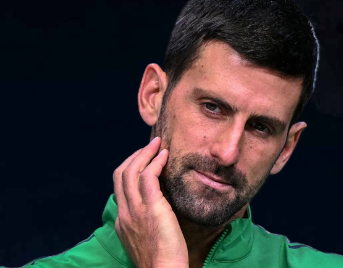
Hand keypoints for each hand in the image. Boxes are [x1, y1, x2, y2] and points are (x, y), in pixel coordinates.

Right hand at [113, 137, 187, 267]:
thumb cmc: (163, 260)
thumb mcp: (149, 238)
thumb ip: (148, 222)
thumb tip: (160, 208)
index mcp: (122, 222)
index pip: (119, 188)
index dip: (130, 169)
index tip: (144, 160)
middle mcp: (125, 214)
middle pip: (120, 175)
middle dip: (134, 156)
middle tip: (150, 146)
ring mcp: (135, 210)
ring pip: (131, 171)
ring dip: (144, 153)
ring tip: (157, 144)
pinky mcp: (151, 208)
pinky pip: (148, 176)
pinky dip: (155, 162)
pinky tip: (165, 155)